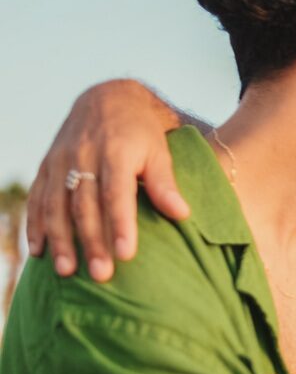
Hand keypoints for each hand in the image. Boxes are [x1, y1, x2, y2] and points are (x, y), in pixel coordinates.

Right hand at [26, 79, 188, 281]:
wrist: (107, 98)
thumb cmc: (141, 132)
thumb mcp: (159, 151)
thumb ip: (165, 183)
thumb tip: (182, 215)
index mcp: (116, 153)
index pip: (117, 195)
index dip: (121, 225)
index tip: (126, 254)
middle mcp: (84, 157)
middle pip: (86, 206)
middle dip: (92, 242)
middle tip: (101, 275)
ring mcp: (61, 161)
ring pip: (57, 205)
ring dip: (61, 240)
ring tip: (67, 271)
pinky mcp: (47, 165)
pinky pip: (38, 198)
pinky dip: (36, 224)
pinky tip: (39, 250)